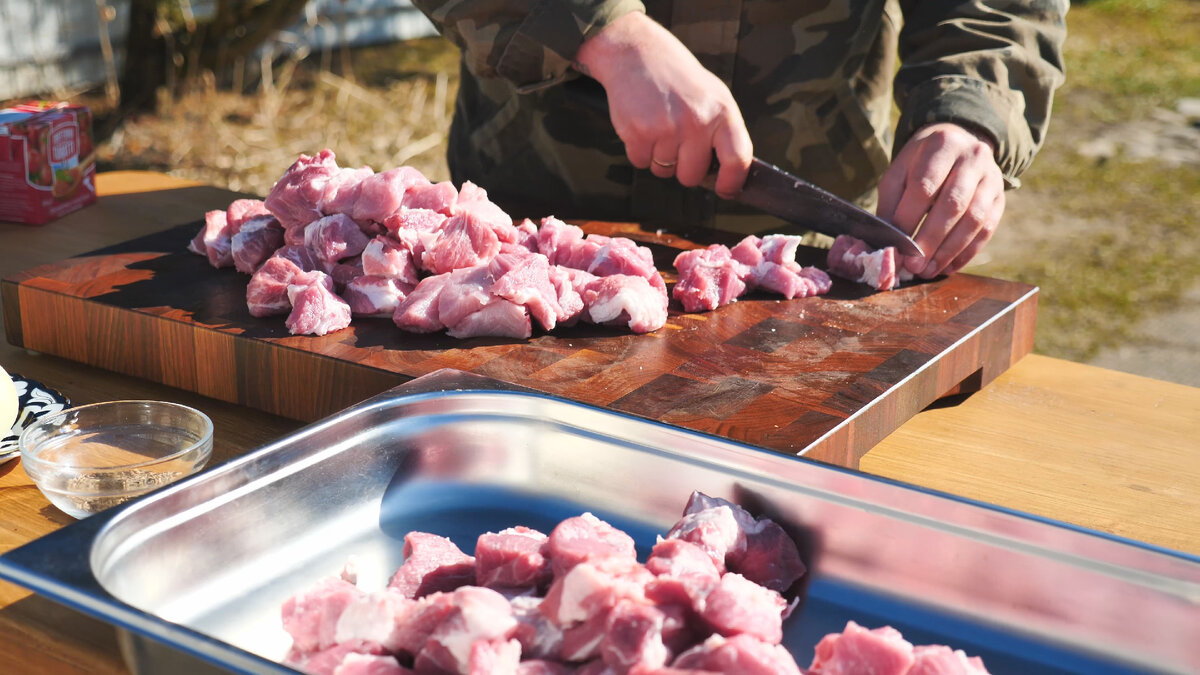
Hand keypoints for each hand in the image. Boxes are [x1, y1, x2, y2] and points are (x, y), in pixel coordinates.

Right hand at [574, 12, 752, 197]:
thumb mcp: (712, 97)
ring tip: (658, 125)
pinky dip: (639, 151)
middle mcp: (698, 121)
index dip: (732, 182)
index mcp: (722, 112)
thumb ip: (722, 133)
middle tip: (676, 142)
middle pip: (692, 176)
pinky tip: (642, 125)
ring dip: (658, 156)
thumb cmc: (678, 80)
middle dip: (682, 168)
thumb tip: (728, 175)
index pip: (738, 159)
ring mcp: (667, 128)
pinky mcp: (639, 133)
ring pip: (664, 171)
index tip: (725, 190)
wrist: (638, 55)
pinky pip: (641, 163)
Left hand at [876, 123, 1005, 277]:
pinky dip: (966, 252)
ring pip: (974, 220)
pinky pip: (987, 230)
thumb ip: (891, 205)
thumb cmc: (920, 164)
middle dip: (930, 240)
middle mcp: (973, 157)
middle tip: (913, 265)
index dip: (909, 220)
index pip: (924, 187)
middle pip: (952, 204)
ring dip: (949, 251)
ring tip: (928, 270)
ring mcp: (991, 178)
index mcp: (942, 145)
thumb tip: (887, 244)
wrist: (957, 145)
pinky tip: (947, 266)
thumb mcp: (899, 174)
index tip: (896, 247)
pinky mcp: (1000, 198)